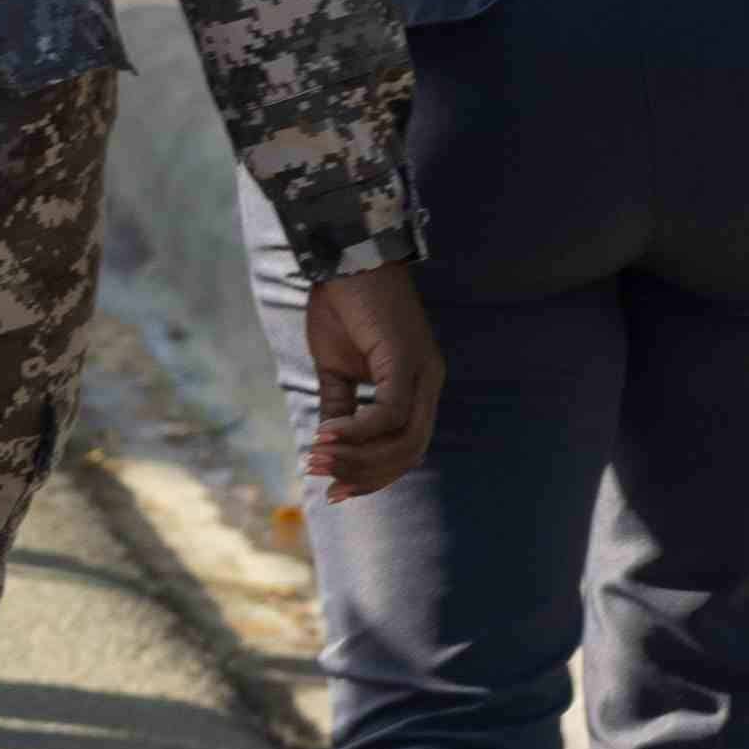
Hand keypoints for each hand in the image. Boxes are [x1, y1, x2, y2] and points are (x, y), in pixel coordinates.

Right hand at [298, 262, 442, 498]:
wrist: (344, 256)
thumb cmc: (342, 305)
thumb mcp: (335, 368)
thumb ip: (338, 407)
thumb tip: (326, 447)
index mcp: (417, 387)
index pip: (405, 449)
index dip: (372, 476)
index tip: (335, 492)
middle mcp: (429, 383)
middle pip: (408, 453)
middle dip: (365, 475)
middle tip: (322, 478)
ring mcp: (423, 372)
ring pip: (403, 439)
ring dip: (359, 457)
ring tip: (319, 458)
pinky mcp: (407, 360)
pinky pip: (389, 412)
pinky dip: (359, 430)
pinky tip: (327, 434)